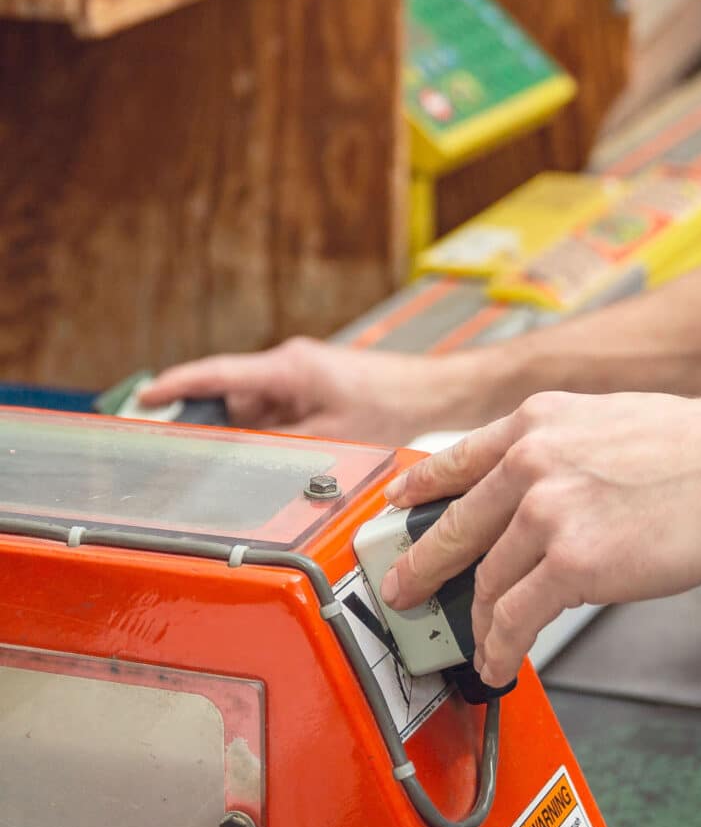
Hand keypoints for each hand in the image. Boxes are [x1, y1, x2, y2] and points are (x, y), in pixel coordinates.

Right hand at [139, 337, 471, 444]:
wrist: (432, 393)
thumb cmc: (390, 405)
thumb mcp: (331, 436)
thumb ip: (281, 445)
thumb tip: (243, 460)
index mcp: (288, 368)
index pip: (218, 374)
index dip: (176, 386)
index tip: (143, 397)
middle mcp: (289, 366)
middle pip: (230, 394)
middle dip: (204, 420)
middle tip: (172, 449)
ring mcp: (301, 376)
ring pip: (252, 405)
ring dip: (238, 430)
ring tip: (216, 460)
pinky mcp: (314, 388)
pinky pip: (274, 409)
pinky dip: (261, 430)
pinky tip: (257, 455)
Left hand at [381, 390, 700, 686]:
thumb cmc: (690, 444)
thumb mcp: (603, 419)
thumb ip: (555, 449)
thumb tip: (527, 488)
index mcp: (535, 423)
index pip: (455, 460)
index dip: (419, 489)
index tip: (398, 506)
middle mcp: (530, 461)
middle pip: (455, 526)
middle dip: (421, 566)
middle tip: (403, 589)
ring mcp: (548, 510)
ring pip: (487, 579)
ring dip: (474, 620)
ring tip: (472, 640)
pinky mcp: (574, 561)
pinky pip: (516, 616)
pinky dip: (500, 645)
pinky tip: (499, 657)